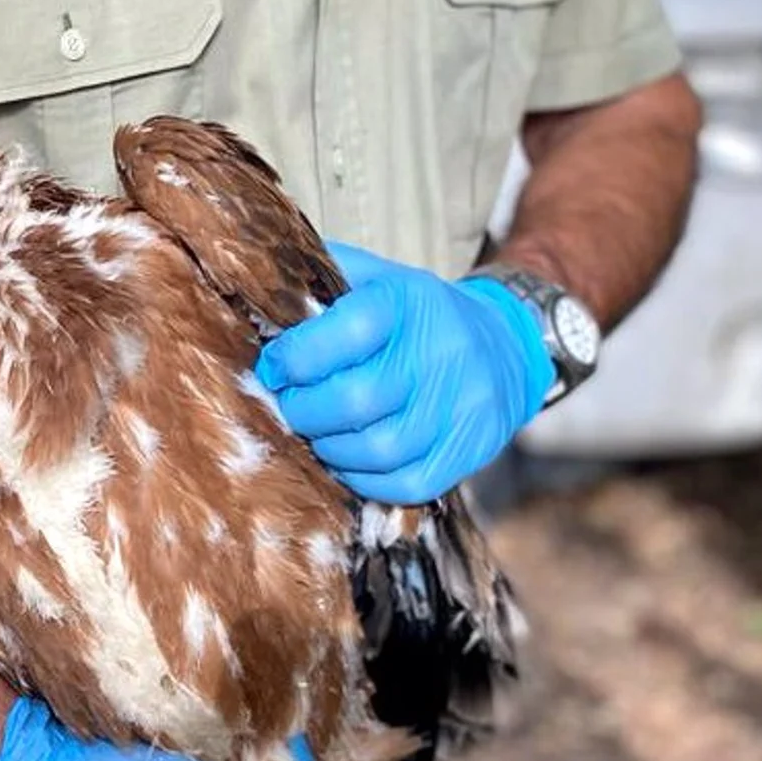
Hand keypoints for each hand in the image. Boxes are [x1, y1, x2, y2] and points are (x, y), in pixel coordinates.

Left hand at [254, 240, 556, 503]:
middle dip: (304, 411)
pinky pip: (407, 484)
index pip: (347, 331)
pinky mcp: (469, 448)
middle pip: (357, 400)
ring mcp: (459, 405)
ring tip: (317, 436)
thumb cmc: (415, 314)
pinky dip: (365, 480)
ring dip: (331, 450)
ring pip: (380, 449)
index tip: (273, 368)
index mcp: (406, 302)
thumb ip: (321, 276)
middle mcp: (439, 352)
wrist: (505, 343)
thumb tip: (256, 277)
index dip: (296, 357)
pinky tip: (349, 461)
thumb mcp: (376, 277)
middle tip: (289, 409)